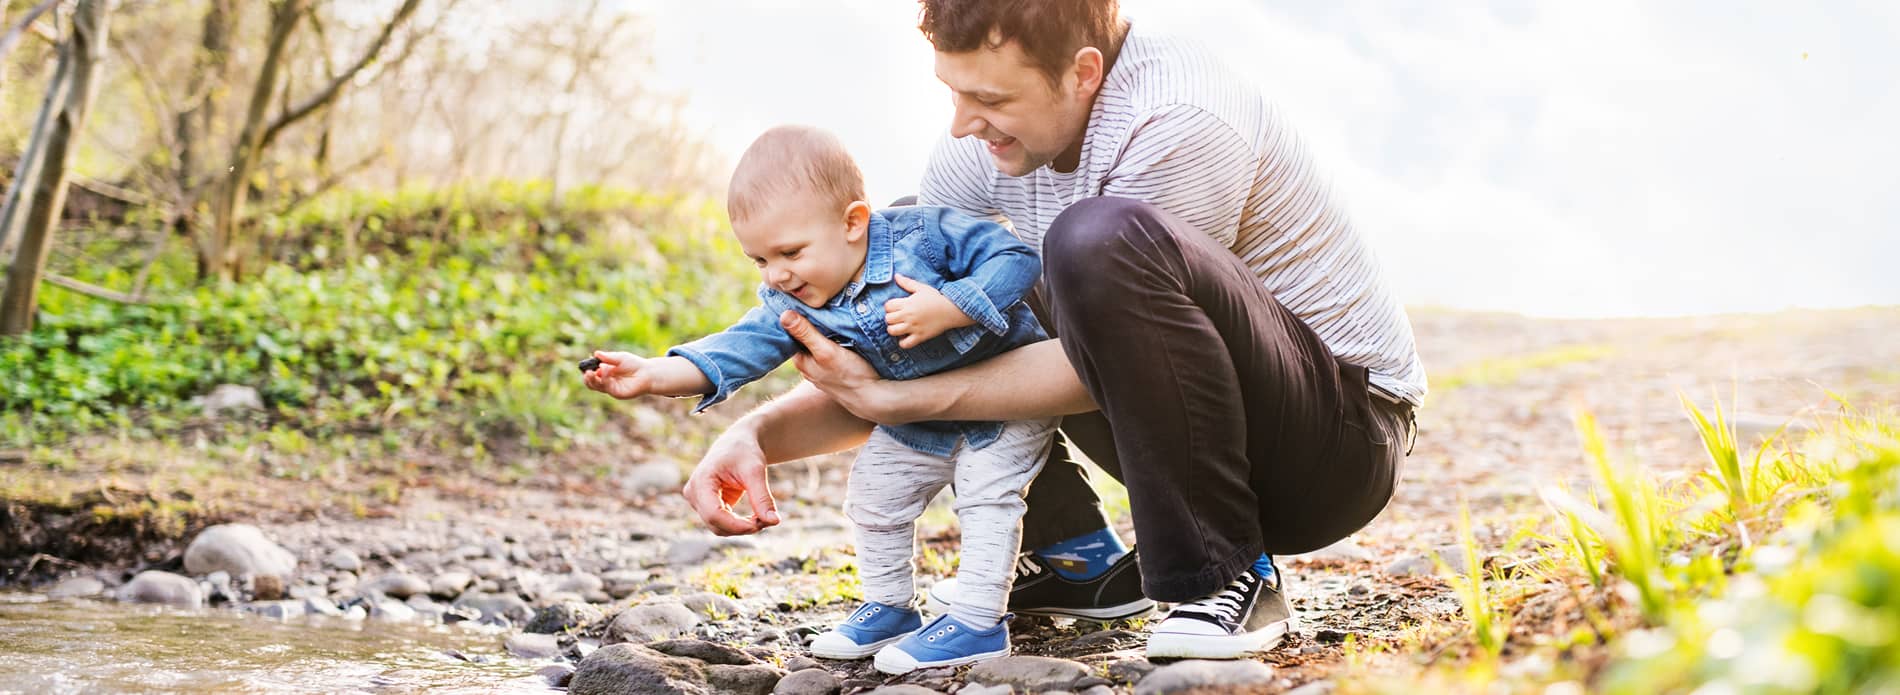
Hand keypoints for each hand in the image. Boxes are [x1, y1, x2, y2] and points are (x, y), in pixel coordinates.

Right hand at [581, 350, 651, 399]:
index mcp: (605, 373)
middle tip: (587, 371)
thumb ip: (608, 357)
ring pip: (597, 386)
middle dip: (587, 378)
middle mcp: (606, 381)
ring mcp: (611, 388)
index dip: (587, 370)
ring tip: (592, 371)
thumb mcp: (620, 357)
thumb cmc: (634, 364)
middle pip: (591, 383)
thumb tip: (596, 353)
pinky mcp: (617, 393)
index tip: (586, 365)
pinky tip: (606, 369)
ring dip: (593, 379)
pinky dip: (604, 377)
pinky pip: (607, 386)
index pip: (592, 374)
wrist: (647, 373)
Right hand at [681, 423, 781, 534]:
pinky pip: (722, 524)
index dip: (737, 525)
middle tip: (769, 520)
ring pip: (719, 528)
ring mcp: (698, 502)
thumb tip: (774, 522)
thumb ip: (762, 497)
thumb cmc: (744, 451)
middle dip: (742, 527)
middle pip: (716, 524)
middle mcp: (694, 494)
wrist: (738, 443)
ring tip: (764, 517)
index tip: (761, 524)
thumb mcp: (755, 470)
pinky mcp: (707, 507)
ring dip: (742, 528)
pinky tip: (756, 517)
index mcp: (701, 481)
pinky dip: (740, 524)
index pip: (713, 514)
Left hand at [779, 310, 923, 423]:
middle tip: (818, 305)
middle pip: (805, 339)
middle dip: (810, 324)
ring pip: (818, 344)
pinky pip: (830, 349)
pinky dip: (833, 340)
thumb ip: (806, 334)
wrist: (872, 397)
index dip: (795, 318)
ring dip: (823, 332)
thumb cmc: (850, 375)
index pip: (791, 334)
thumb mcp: (826, 351)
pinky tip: (841, 333)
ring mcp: (822, 369)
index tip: (801, 303)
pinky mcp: (836, 369)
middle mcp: (809, 366)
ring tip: (830, 315)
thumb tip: (784, 315)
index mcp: (801, 361)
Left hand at [883, 274, 974, 348]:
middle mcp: (909, 316)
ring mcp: (914, 327)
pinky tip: (906, 336)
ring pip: (892, 331)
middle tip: (898, 317)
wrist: (951, 310)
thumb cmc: (936, 298)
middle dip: (890, 318)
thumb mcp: (921, 288)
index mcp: (908, 303)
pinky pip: (905, 344)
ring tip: (900, 327)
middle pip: (888, 319)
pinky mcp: (920, 337)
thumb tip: (896, 276)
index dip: (889, 307)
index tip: (896, 307)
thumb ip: (907, 282)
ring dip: (894, 329)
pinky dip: (903, 342)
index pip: (887, 306)